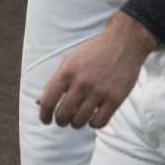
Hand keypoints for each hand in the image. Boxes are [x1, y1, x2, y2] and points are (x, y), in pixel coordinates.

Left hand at [37, 12, 157, 129]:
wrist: (125, 41)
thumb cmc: (96, 51)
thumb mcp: (71, 60)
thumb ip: (55, 81)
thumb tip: (39, 103)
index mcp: (67, 71)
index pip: (47, 102)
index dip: (44, 115)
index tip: (47, 120)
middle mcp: (82, 82)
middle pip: (62, 116)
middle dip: (61, 120)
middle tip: (66, 117)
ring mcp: (99, 91)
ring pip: (79, 122)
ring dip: (77, 122)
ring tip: (80, 115)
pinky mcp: (115, 98)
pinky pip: (98, 123)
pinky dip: (94, 123)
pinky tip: (95, 115)